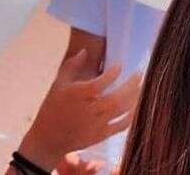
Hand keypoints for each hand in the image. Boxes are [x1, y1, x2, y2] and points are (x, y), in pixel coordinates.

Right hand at [17, 50, 141, 170]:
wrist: (49, 138)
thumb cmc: (53, 107)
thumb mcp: (58, 83)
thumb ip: (72, 66)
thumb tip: (85, 51)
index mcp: (77, 95)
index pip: (100, 83)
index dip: (113, 73)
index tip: (120, 65)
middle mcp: (88, 110)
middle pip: (116, 98)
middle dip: (131, 85)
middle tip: (139, 73)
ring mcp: (96, 124)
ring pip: (121, 111)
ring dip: (134, 98)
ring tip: (140, 87)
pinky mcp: (101, 135)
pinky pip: (121, 126)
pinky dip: (131, 116)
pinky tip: (135, 105)